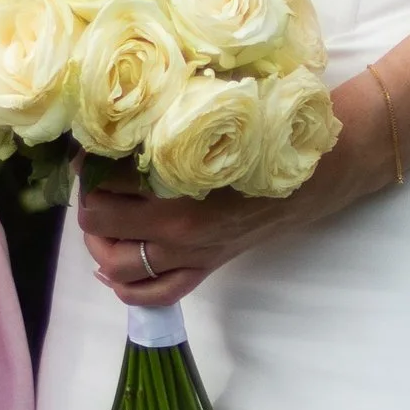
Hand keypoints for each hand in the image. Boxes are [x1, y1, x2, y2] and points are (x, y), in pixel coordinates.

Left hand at [79, 77, 396, 308]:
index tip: (87, 147)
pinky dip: (125, 286)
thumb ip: (171, 120)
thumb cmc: (271, 134)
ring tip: (103, 218)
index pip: (107, 180)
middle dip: (89, 200)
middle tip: (95, 180)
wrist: (321, 171)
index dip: (89, 161)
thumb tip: (122, 115)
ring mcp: (192, 254)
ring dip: (99, 242)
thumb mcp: (217, 119)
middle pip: (99, 224)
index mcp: (182, 186)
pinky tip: (112, 267)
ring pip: (117, 266)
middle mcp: (180, 229)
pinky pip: (154, 294)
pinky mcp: (207, 268)